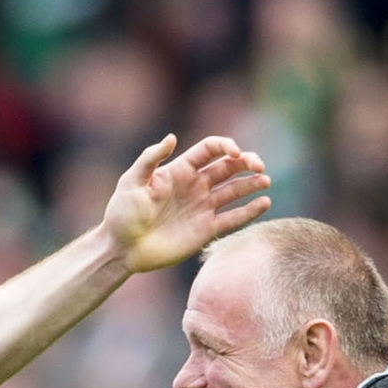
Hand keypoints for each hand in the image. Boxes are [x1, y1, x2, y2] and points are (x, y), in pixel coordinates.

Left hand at [106, 133, 272, 274]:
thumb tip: (172, 138)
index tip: (235, 153)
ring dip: (252, 184)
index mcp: (180, 170)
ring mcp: (202, 208)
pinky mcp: (205, 230)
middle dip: (246, 163)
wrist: (122, 249)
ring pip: (234, 191)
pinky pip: (232, 219)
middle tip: (259, 166)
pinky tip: (264, 203)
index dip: (226, 146)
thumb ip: (150, 159)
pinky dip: (249, 211)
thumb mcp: (131, 182)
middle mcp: (195, 186)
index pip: (210, 150)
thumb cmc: (122, 214)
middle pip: (228, 167)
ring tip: (265, 182)